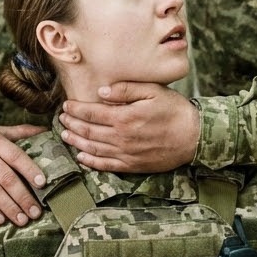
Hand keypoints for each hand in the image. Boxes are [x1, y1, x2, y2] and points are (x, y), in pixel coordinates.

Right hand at [0, 125, 46, 226]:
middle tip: (36, 212)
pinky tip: (0, 220)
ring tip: (22, 220)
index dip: (30, 169)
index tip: (43, 184)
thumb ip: (21, 132)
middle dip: (23, 197)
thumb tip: (47, 131)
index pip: (16, 156)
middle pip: (6, 178)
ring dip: (9, 207)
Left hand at [59, 83, 199, 172]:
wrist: (194, 137)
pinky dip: (90, 162)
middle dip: (72, 124)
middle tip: (62, 119)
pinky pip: (106, 165)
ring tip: (65, 135)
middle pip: (88, 131)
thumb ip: (126, 90)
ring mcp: (126, 154)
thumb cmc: (175, 110)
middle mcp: (121, 138)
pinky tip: (81, 158)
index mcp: (124, 117)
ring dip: (76, 142)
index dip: (76, 109)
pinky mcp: (133, 166)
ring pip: (93, 149)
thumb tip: (101, 92)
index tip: (66, 105)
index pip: (91, 113)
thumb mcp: (153, 91)